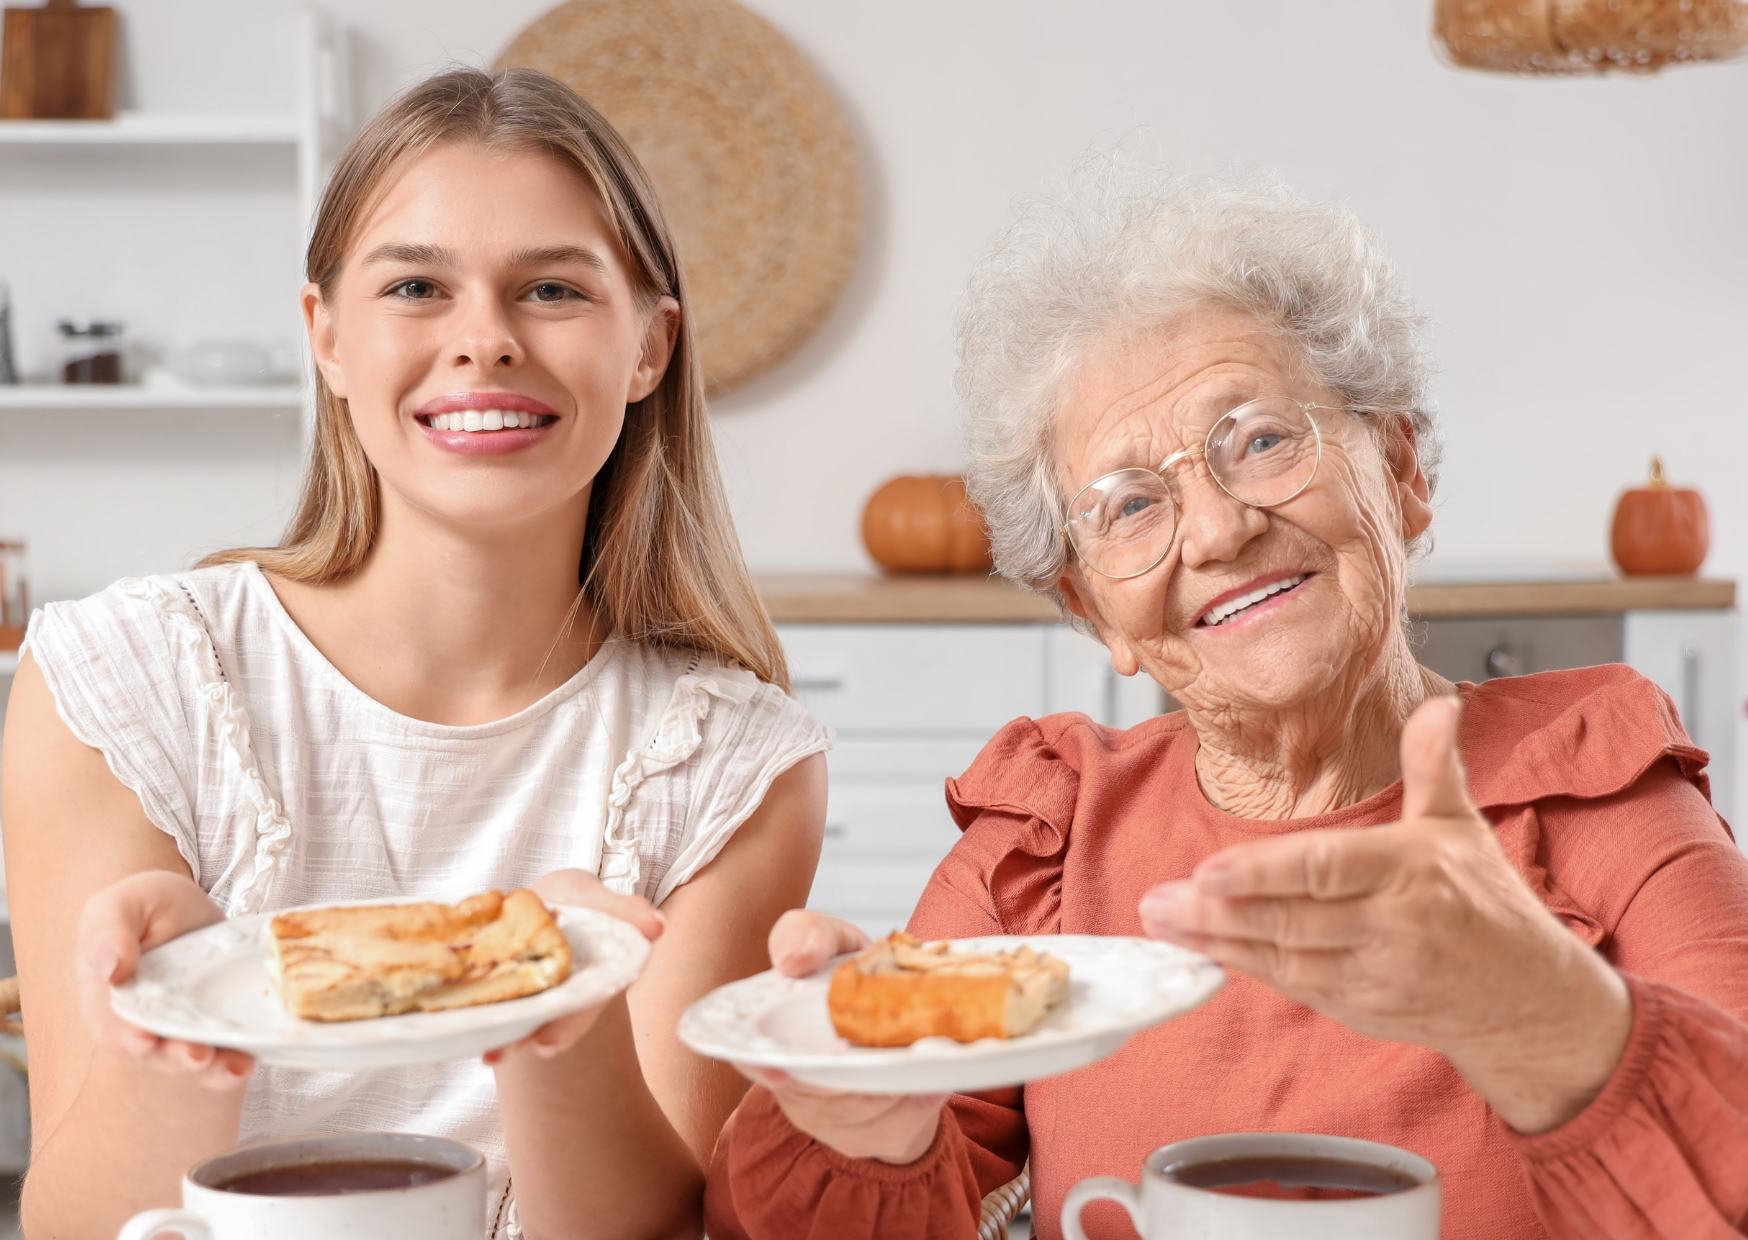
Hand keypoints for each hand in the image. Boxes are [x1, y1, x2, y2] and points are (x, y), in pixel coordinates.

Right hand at [78, 870, 254, 1089]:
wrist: (184, 907)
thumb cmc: (144, 906)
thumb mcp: (121, 905)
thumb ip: (108, 932)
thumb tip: (109, 968)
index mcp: (108, 997)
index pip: (112, 1023)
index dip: (127, 1035)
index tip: (144, 1040)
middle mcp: (141, 1022)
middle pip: (154, 1050)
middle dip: (176, 1057)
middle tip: (198, 1055)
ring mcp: (179, 1028)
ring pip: (191, 1057)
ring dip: (212, 1068)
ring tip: (235, 1066)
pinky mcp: (212, 1026)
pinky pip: (223, 1050)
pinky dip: (236, 1060)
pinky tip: (251, 1060)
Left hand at [485, 869, 665, 1063]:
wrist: (549, 897)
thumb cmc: (580, 901)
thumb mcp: (602, 898)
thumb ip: (628, 911)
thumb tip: (657, 927)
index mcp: (593, 979)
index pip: (583, 1007)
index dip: (568, 1027)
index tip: (548, 1044)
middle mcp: (564, 994)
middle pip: (547, 1023)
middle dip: (525, 1039)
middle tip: (500, 1054)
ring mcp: (534, 993)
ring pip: (521, 1019)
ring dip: (504, 1036)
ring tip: (486, 1052)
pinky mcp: (507, 986)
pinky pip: (494, 1003)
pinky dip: (481, 1013)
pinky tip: (463, 1023)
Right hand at [736, 910, 944, 1163]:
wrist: (894, 1015)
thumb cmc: (849, 978)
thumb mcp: (830, 940)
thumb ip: (807, 934)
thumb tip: (795, 958)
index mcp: (770, 1036)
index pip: (750, 1057)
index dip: (761, 1066)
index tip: (779, 1071)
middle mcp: (792, 1086)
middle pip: (821, 1094)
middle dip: (861, 1073)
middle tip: (900, 1045)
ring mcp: (826, 1119)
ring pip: (862, 1114)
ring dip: (897, 1088)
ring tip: (930, 1056)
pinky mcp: (865, 1138)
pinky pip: (892, 1131)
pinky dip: (918, 1106)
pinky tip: (932, 1081)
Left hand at [1139, 696, 1632, 1133]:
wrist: (1532, 1003)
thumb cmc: (1487, 905)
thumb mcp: (1462, 827)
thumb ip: (1433, 767)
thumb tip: (1437, 706)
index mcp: (1411, 872)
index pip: (1326, 869)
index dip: (1263, 873)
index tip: (1208, 871)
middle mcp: (1393, 926)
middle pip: (1291, 919)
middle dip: (1217, 912)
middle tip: (1156, 900)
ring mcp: (1375, 974)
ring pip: (1283, 957)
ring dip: (1216, 941)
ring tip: (1160, 922)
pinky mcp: (1362, 1008)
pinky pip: (1293, 984)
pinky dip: (1244, 967)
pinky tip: (1201, 949)